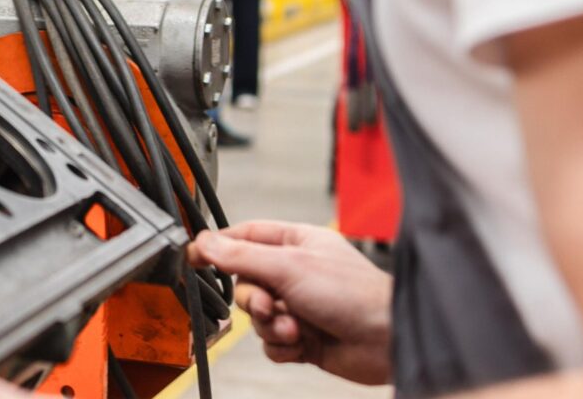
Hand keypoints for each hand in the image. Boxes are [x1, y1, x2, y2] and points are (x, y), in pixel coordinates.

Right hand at [189, 221, 393, 385]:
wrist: (388, 340)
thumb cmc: (353, 294)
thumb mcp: (289, 267)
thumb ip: (241, 256)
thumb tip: (204, 242)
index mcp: (296, 243)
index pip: (245, 237)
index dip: (219, 247)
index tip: (194, 257)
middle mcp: (296, 272)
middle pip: (247, 282)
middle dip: (255, 300)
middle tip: (270, 305)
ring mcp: (300, 306)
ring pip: (258, 316)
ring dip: (271, 326)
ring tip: (294, 327)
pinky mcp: (303, 337)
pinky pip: (271, 342)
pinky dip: (281, 345)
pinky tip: (301, 344)